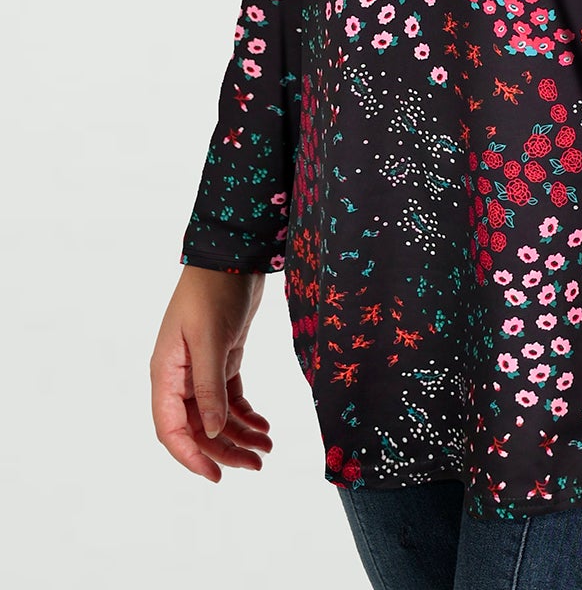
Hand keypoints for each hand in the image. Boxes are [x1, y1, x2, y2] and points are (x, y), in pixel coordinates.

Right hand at [150, 264, 273, 482]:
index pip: (170, 429)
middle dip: (226, 450)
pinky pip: (230, 399)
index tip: (216, 476)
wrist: (234, 255)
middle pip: (198, 428)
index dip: (191, 456)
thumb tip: (210, 430)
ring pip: (217, 416)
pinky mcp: (222, 360)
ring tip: (267, 449)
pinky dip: (247, 415)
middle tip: (257, 466)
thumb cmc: (213, 291)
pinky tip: (264, 427)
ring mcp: (201, 370)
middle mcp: (180, 376)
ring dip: (240, 436)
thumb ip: (209, 386)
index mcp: (165, 373)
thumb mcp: (210, 339)